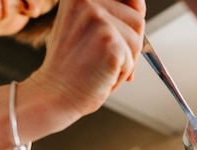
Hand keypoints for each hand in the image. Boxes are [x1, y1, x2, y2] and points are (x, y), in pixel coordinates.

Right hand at [28, 0, 146, 117]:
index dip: (132, 15)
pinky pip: (133, 58)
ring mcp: (97, 19)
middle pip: (137, 18)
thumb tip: (141, 6)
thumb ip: (110, 12)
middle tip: (103, 58)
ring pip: (137, 40)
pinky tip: (101, 75)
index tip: (120, 34)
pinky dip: (122, 73)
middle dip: (129, 45)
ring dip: (126, 60)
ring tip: (99, 66)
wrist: (55, 94)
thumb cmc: (72, 66)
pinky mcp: (109, 40)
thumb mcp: (86, 27)